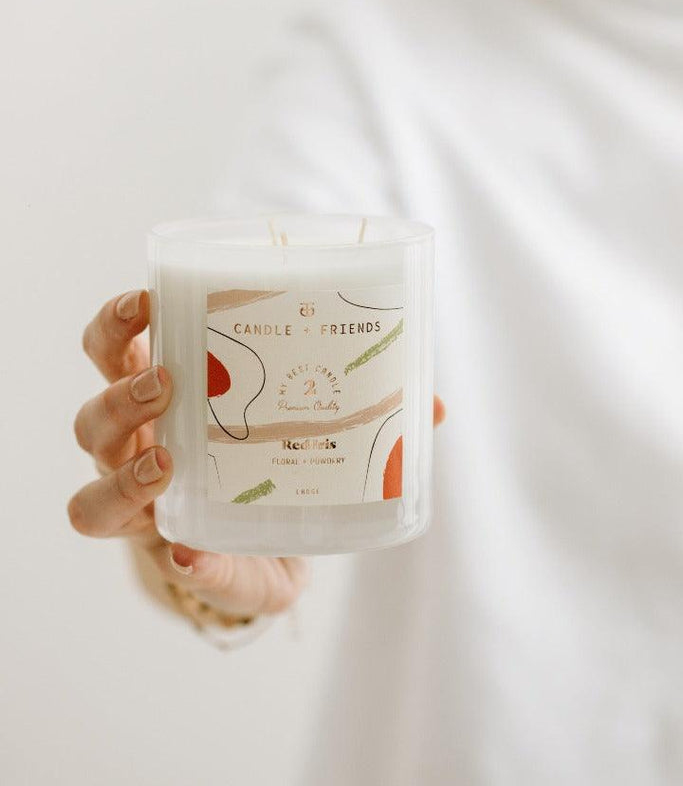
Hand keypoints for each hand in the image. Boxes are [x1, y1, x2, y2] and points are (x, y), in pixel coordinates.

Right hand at [68, 289, 446, 620]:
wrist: (263, 555)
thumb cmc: (274, 477)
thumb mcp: (313, 445)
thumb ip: (369, 427)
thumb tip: (434, 407)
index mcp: (169, 395)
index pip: (115, 346)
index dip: (117, 322)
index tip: (148, 298)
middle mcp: (136, 438)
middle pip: (92, 407)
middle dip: (121, 390)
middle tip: (167, 382)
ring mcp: (136, 490)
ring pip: (90, 474)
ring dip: (121, 466)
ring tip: (167, 464)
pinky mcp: (153, 540)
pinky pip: (129, 545)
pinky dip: (170, 552)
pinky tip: (190, 552)